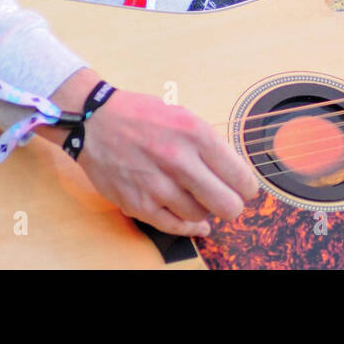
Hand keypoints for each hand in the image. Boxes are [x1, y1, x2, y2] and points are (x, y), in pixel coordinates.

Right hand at [41, 71, 259, 235]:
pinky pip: (174, 225)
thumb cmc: (143, 117)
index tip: (247, 190)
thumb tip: (234, 173)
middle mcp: (178, 160)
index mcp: (195, 134)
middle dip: (233, 206)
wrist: (95, 122)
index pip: (238, 174)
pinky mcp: (138, 203)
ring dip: (205, 212)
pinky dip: (189, 228)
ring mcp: (157, 185)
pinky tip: (197, 224)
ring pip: (200, 215)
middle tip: (231, 204)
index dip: (248, 188)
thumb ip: (209, 144)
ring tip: (201, 201)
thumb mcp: (184, 116)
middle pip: (225, 203)